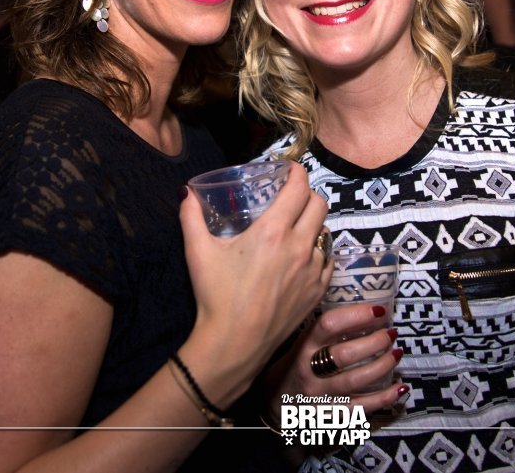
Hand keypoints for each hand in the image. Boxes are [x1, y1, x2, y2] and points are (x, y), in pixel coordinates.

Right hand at [178, 163, 332, 400]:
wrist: (234, 343)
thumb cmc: (216, 297)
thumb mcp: (198, 252)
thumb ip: (191, 218)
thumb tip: (186, 194)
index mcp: (273, 231)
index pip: (299, 188)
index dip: (298, 173)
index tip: (292, 170)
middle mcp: (299, 247)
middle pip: (319, 205)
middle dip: (308, 195)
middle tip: (294, 196)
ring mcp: (312, 271)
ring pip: (325, 233)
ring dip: (314, 224)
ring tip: (298, 228)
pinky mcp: (317, 292)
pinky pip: (328, 261)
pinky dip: (319, 252)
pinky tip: (305, 256)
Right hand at [264, 303, 405, 415]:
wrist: (274, 407)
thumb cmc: (293, 367)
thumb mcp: (300, 344)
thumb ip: (324, 331)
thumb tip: (365, 313)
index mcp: (303, 347)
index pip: (328, 325)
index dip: (356, 315)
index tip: (379, 310)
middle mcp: (309, 370)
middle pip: (345, 354)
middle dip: (375, 342)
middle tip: (391, 333)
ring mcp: (319, 396)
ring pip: (355, 380)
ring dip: (382, 365)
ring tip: (397, 353)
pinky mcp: (330, 416)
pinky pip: (361, 407)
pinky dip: (384, 397)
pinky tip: (400, 387)